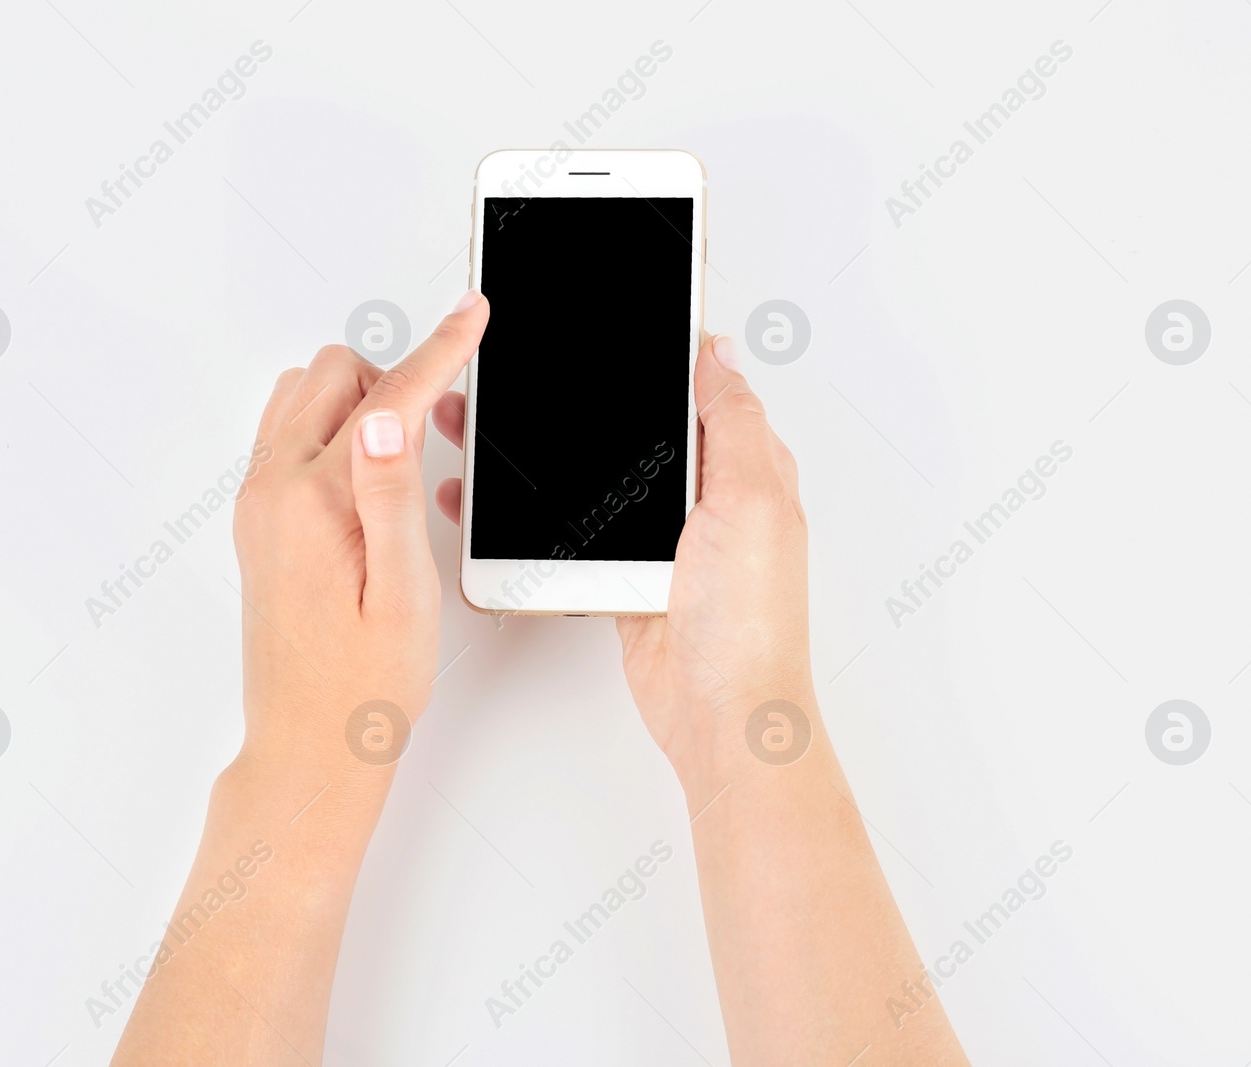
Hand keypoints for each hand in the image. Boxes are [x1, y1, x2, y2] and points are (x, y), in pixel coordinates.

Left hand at [230, 290, 488, 787]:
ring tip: (401, 465)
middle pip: (334, 374)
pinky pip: (288, 434)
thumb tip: (387, 415)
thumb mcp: (402, 595)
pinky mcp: (258, 521)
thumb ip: (390, 496)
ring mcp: (258, 504)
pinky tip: (368, 484)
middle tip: (439, 433)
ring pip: (304, 396)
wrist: (309, 742)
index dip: (441, 350)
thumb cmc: (364, 685)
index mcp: (315, 503)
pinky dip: (331, 431)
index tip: (472, 315)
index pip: (387, 398)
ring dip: (357, 403)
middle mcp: (272, 491)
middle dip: (393, 381)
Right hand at [431, 333, 812, 796]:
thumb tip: (721, 352)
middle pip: (643, 429)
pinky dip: (549, 516)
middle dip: (590, 403)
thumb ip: (732, 423)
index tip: (616, 324)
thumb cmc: (751, 622)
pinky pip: (585, 530)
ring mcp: (668, 540)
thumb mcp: (751, 500)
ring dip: (557, 458)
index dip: (663, 355)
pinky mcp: (632, 575)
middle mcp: (711, 500)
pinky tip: (515, 505)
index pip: (702, 391)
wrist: (720, 714)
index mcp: (747, 469)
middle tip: (538, 372)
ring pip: (605, 478)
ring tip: (500, 428)